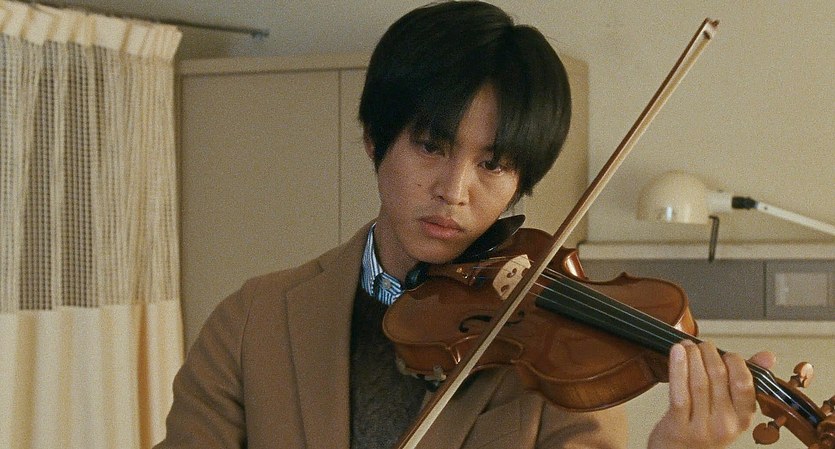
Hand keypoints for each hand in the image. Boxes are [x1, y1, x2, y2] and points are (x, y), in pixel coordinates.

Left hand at [648, 340, 775, 448]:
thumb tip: (768, 356)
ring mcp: (701, 427)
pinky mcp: (678, 425)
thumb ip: (746, 379)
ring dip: (692, 357)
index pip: (745, 384)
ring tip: (687, 345)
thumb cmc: (704, 427)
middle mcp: (725, 424)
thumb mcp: (730, 408)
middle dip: (709, 354)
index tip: (726, 353)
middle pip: (719, 378)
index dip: (735, 362)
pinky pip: (679, 392)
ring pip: (699, 382)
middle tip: (702, 345)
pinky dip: (678, 367)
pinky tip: (676, 352)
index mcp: (742, 418)